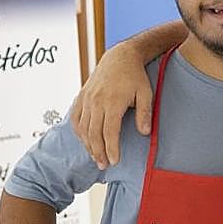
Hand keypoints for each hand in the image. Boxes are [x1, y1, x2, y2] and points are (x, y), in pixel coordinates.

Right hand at [70, 43, 153, 169]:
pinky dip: (79, 131)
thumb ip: (145, 113)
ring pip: (83, 128)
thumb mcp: (146, 93)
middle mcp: (96, 101)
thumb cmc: (135, 76)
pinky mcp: (82, 96)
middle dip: (98, 152)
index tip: (115, 161)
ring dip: (88, 145)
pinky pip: (76, 118)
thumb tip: (145, 133)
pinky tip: (85, 141)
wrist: (120, 57)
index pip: (109, 132)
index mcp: (112, 102)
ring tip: (96, 157)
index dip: (111, 149)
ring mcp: (87, 99)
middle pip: (94, 133)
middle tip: (104, 165)